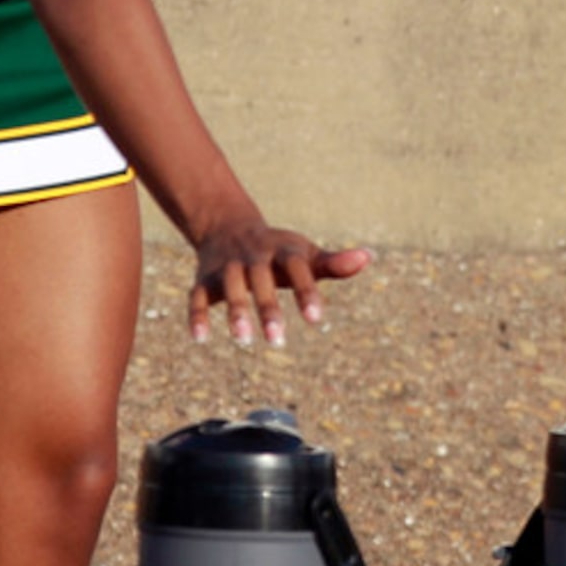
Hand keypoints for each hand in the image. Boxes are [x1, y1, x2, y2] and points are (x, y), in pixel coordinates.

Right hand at [187, 216, 371, 345]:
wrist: (228, 225)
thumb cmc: (278, 250)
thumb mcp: (305, 254)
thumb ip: (334, 262)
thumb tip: (368, 258)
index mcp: (284, 250)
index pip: (297, 268)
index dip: (306, 292)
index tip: (316, 320)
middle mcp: (254, 256)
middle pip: (262, 279)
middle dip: (268, 308)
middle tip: (278, 340)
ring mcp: (228, 266)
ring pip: (230, 286)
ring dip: (235, 311)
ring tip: (244, 340)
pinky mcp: (204, 278)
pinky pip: (197, 296)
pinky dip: (197, 316)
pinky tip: (200, 338)